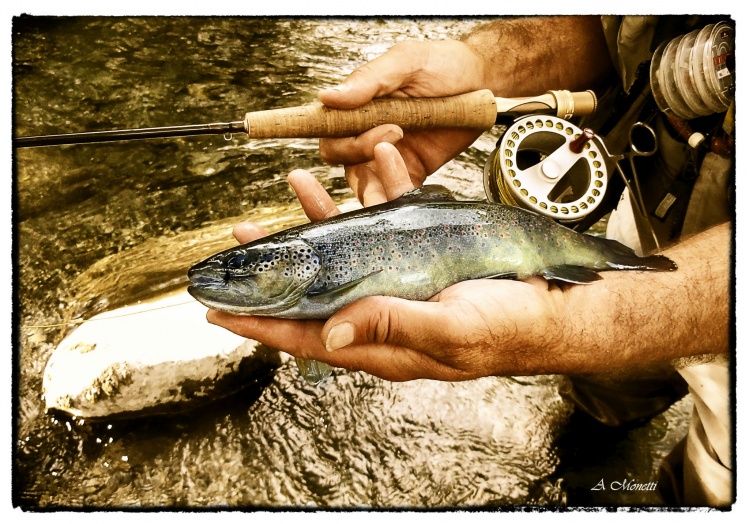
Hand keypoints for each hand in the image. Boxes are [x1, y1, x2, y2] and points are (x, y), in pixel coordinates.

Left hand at [207, 143, 567, 381]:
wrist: (554, 308)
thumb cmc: (506, 328)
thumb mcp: (449, 332)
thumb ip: (390, 327)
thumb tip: (329, 331)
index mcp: (381, 342)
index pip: (307, 336)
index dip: (262, 326)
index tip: (219, 313)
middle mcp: (382, 312)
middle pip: (315, 290)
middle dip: (278, 265)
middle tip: (245, 238)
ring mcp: (401, 282)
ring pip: (348, 250)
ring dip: (323, 217)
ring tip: (299, 183)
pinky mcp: (424, 257)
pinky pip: (392, 223)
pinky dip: (381, 191)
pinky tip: (377, 159)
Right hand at [317, 39, 490, 205]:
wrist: (482, 83)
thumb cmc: (443, 66)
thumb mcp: (407, 63)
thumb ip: (369, 80)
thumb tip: (327, 97)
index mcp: (358, 106)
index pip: (327, 128)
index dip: (330, 133)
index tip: (350, 128)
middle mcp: (366, 133)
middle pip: (339, 156)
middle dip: (358, 150)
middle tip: (395, 130)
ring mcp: (387, 157)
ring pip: (362, 181)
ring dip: (375, 179)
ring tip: (401, 159)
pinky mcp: (410, 173)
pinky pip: (395, 193)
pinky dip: (397, 195)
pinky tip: (408, 187)